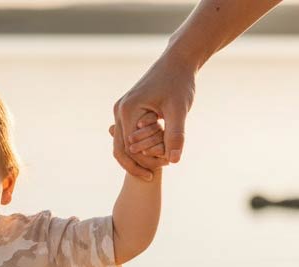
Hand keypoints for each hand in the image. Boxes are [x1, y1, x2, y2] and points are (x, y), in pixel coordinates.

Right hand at [112, 51, 195, 178]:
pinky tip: (154, 153)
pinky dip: (139, 147)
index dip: (146, 161)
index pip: (130, 148)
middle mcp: (119, 110)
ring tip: (158, 165)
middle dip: (138, 164)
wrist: (177, 60)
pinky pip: (127, 136)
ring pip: (122, 145)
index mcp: (128, 110)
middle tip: (157, 174)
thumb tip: (175, 161)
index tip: (167, 165)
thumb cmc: (180, 82)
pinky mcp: (126, 110)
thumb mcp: (179, 109)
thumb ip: (176, 135)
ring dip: (138, 157)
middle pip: (121, 150)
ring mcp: (120, 110)